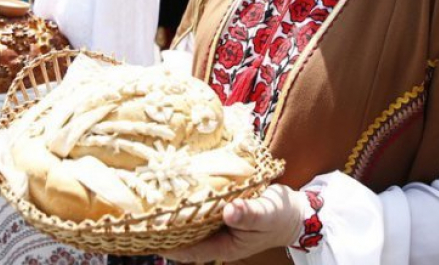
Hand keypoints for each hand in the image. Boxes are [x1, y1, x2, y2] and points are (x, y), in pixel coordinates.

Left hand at [162, 184, 305, 262]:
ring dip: (175, 213)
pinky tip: (177, 187)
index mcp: (225, 247)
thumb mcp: (267, 213)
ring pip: (190, 223)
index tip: (149, 233)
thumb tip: (229, 211)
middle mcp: (217, 239)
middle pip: (185, 237)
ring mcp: (218, 226)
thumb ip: (249, 213)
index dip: (169, 244)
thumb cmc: (281, 216)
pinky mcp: (220, 212)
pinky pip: (200, 210)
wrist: (295, 213)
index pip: (190, 251)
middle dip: (165, 227)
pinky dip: (189, 202)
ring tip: (152, 198)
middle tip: (142, 212)